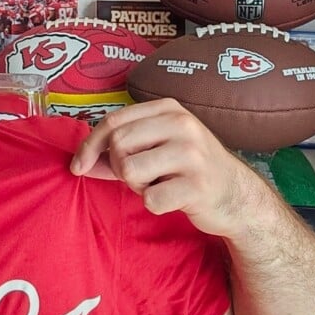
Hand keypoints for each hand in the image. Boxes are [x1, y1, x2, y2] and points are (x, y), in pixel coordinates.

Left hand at [70, 98, 249, 237]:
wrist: (236, 195)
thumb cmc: (188, 170)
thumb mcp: (157, 149)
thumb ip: (117, 153)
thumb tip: (79, 163)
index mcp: (170, 109)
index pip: (114, 121)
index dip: (89, 146)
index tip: (78, 166)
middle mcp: (183, 125)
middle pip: (118, 144)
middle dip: (120, 167)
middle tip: (141, 176)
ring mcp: (193, 155)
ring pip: (130, 170)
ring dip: (136, 186)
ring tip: (158, 184)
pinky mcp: (198, 186)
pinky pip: (150, 199)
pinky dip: (155, 204)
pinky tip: (173, 199)